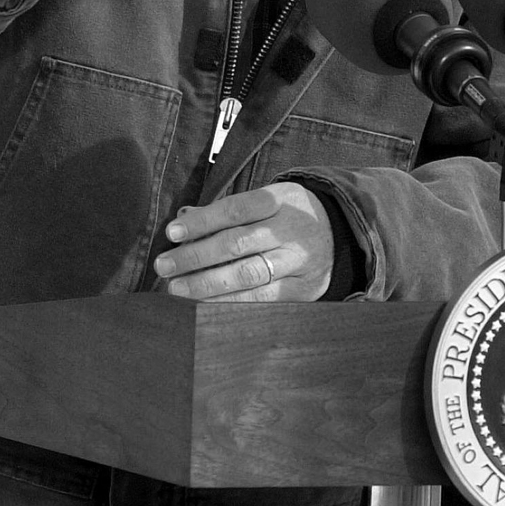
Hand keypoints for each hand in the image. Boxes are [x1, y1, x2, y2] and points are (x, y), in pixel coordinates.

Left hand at [154, 183, 334, 301]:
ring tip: (177, 289)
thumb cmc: (288, 215)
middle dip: (195, 257)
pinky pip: (262, 301)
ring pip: (248, 276)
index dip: (203, 221)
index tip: (173, 232)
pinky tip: (205, 305)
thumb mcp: (266, 200)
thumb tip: (185, 220)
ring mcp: (300, 263)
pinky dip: (230, 304)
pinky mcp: (304, 291)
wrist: (340, 232)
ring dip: (207, 285)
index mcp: (281, 200)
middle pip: (238, 244)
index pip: (236, 210)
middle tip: (164, 266)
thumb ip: (227, 211)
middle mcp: (292, 231)